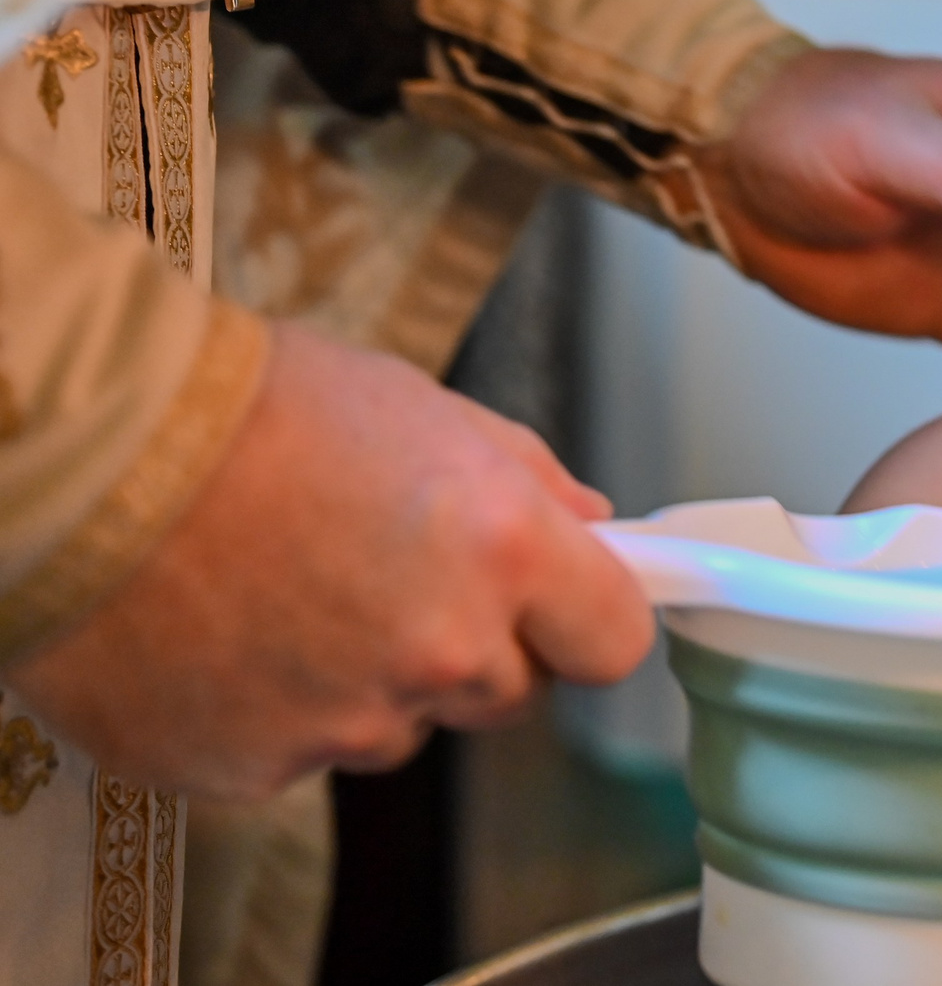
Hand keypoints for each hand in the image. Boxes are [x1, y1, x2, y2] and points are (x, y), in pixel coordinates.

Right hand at [2, 324, 653, 800]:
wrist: (93, 458)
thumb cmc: (255, 411)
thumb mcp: (421, 407)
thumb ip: (526, 477)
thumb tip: (593, 526)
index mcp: (503, 547)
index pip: (614, 640)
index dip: (588, 620)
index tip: (563, 607)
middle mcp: (442, 647)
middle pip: (512, 693)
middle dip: (474, 646)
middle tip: (395, 577)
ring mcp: (349, 719)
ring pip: (406, 728)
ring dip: (374, 682)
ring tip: (293, 593)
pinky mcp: (260, 769)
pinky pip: (307, 755)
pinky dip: (281, 712)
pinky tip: (233, 637)